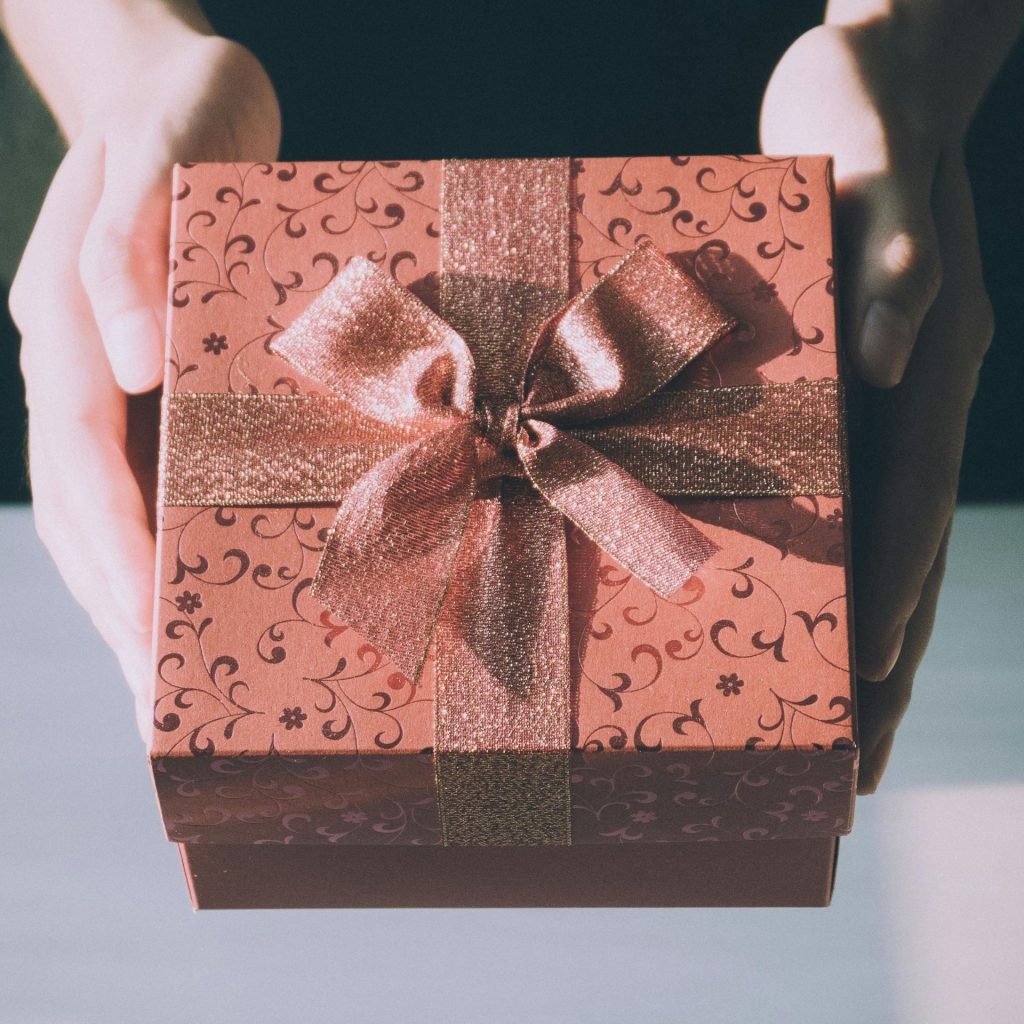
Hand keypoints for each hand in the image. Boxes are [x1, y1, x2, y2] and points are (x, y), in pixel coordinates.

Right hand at [9, 32, 279, 744]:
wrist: (180, 90)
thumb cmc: (180, 119)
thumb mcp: (163, 157)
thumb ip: (130, 247)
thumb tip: (130, 358)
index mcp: (70, 329)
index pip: (83, 470)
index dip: (115, 559)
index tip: (147, 640)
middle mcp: (85, 370)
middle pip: (87, 515)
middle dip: (121, 615)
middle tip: (159, 715)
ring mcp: (115, 383)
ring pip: (111, 512)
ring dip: (135, 602)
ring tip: (170, 690)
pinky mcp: (159, 382)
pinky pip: (152, 478)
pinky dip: (167, 545)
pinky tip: (200, 591)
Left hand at [760, 25, 993, 791]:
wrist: (869, 72)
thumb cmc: (865, 93)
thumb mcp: (870, 140)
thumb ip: (895, 242)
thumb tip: (899, 351)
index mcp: (923, 361)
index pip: (913, 508)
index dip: (891, 606)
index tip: (867, 699)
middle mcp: (908, 396)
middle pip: (900, 555)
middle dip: (875, 669)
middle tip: (846, 773)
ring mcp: (875, 401)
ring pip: (869, 543)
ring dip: (849, 644)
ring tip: (822, 736)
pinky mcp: (832, 388)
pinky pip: (828, 494)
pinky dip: (814, 565)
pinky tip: (778, 617)